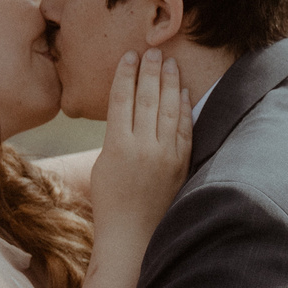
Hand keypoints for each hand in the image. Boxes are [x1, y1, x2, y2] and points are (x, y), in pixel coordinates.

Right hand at [88, 49, 190, 244]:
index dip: (126, 74)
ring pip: (170, 110)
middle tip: (153, 52)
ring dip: (170, 83)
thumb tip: (127, 111)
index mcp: (117, 146)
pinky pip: (185, 130)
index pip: (122, 99)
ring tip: (169, 64)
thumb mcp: (103, 165)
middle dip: (150, 72)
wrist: (133, 236)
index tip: (129, 56)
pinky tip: (184, 92)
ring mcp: (165, 156)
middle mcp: (143, 148)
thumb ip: (115, 137)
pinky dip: (185, 108)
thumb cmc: (110, 202)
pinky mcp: (181, 165)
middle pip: (147, 99)